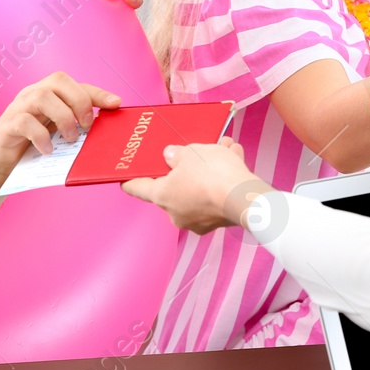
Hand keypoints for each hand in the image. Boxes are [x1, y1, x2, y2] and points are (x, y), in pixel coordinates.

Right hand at [0, 73, 120, 192]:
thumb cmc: (32, 149)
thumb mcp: (59, 136)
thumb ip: (78, 129)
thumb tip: (108, 133)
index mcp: (49, 96)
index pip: (76, 85)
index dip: (97, 92)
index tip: (116, 104)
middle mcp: (32, 96)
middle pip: (58, 80)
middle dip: (79, 100)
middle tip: (88, 125)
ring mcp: (17, 109)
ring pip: (41, 96)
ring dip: (63, 117)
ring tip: (71, 138)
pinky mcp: (5, 127)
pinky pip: (24, 121)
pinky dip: (41, 135)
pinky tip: (49, 149)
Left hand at [121, 138, 267, 234]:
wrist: (245, 197)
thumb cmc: (212, 174)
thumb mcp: (191, 152)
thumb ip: (177, 154)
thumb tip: (171, 156)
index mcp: (161, 196)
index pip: (137, 188)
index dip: (131, 179)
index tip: (124, 177)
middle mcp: (176, 213)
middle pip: (174, 187)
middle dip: (185, 167)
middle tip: (192, 152)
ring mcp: (198, 221)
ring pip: (199, 190)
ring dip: (209, 170)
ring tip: (223, 149)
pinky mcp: (219, 220)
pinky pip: (216, 196)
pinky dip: (222, 180)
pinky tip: (234, 161)